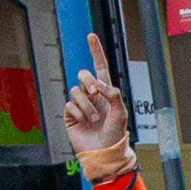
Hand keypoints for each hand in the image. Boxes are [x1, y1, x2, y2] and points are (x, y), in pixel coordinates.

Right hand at [62, 33, 127, 157]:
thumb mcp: (121, 113)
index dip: (96, 52)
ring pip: (76, 91)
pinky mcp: (70, 114)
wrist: (104, 152)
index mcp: (106, 93)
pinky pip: (70, 104)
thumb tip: (98, 83)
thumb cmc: (116, 134)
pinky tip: (84, 123)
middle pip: (84, 75)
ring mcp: (80, 104)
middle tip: (95, 94)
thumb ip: (112, 94)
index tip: (91, 36)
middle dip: (88, 81)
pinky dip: (78, 113)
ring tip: (94, 120)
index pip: (100, 68)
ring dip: (86, 105)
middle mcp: (92, 96)